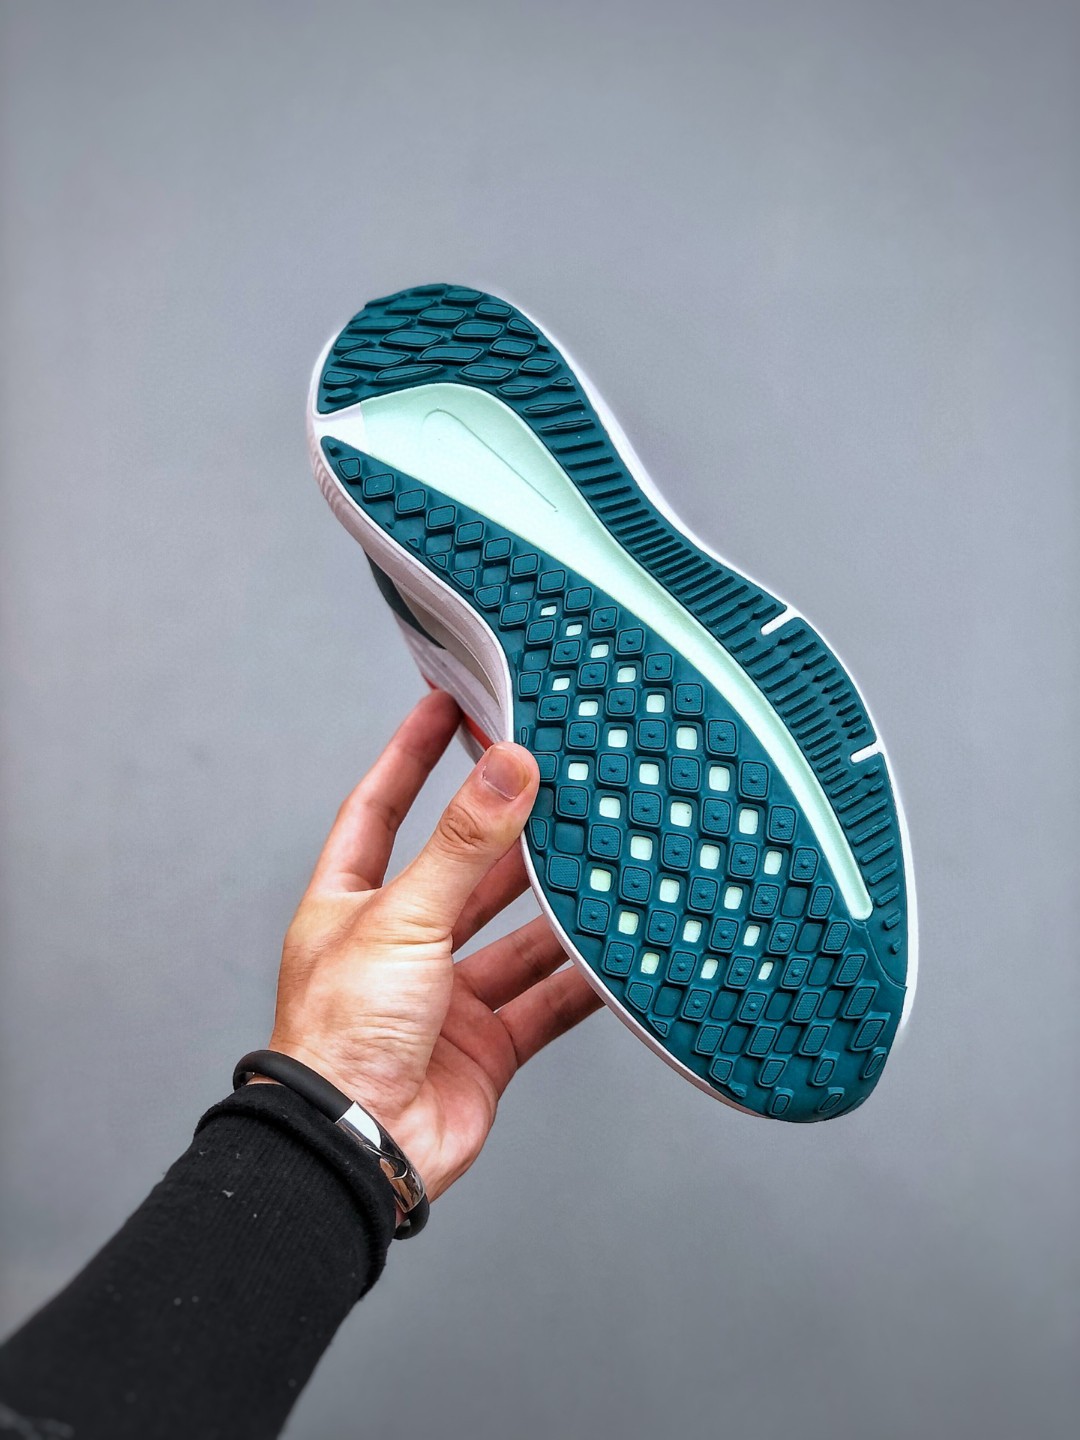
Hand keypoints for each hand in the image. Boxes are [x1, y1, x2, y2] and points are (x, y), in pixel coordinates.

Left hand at [266, 689, 601, 1208]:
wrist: (358, 1151)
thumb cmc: (341, 1038)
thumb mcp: (402, 918)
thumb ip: (463, 844)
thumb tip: (507, 767)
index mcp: (352, 905)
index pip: (381, 807)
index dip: (412, 754)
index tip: (446, 703)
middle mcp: (399, 946)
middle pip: (463, 870)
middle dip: (508, 832)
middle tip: (557, 782)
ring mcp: (445, 997)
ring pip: (516, 935)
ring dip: (557, 907)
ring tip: (605, 860)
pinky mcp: (487, 1044)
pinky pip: (547, 1000)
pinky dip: (585, 979)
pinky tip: (621, 954)